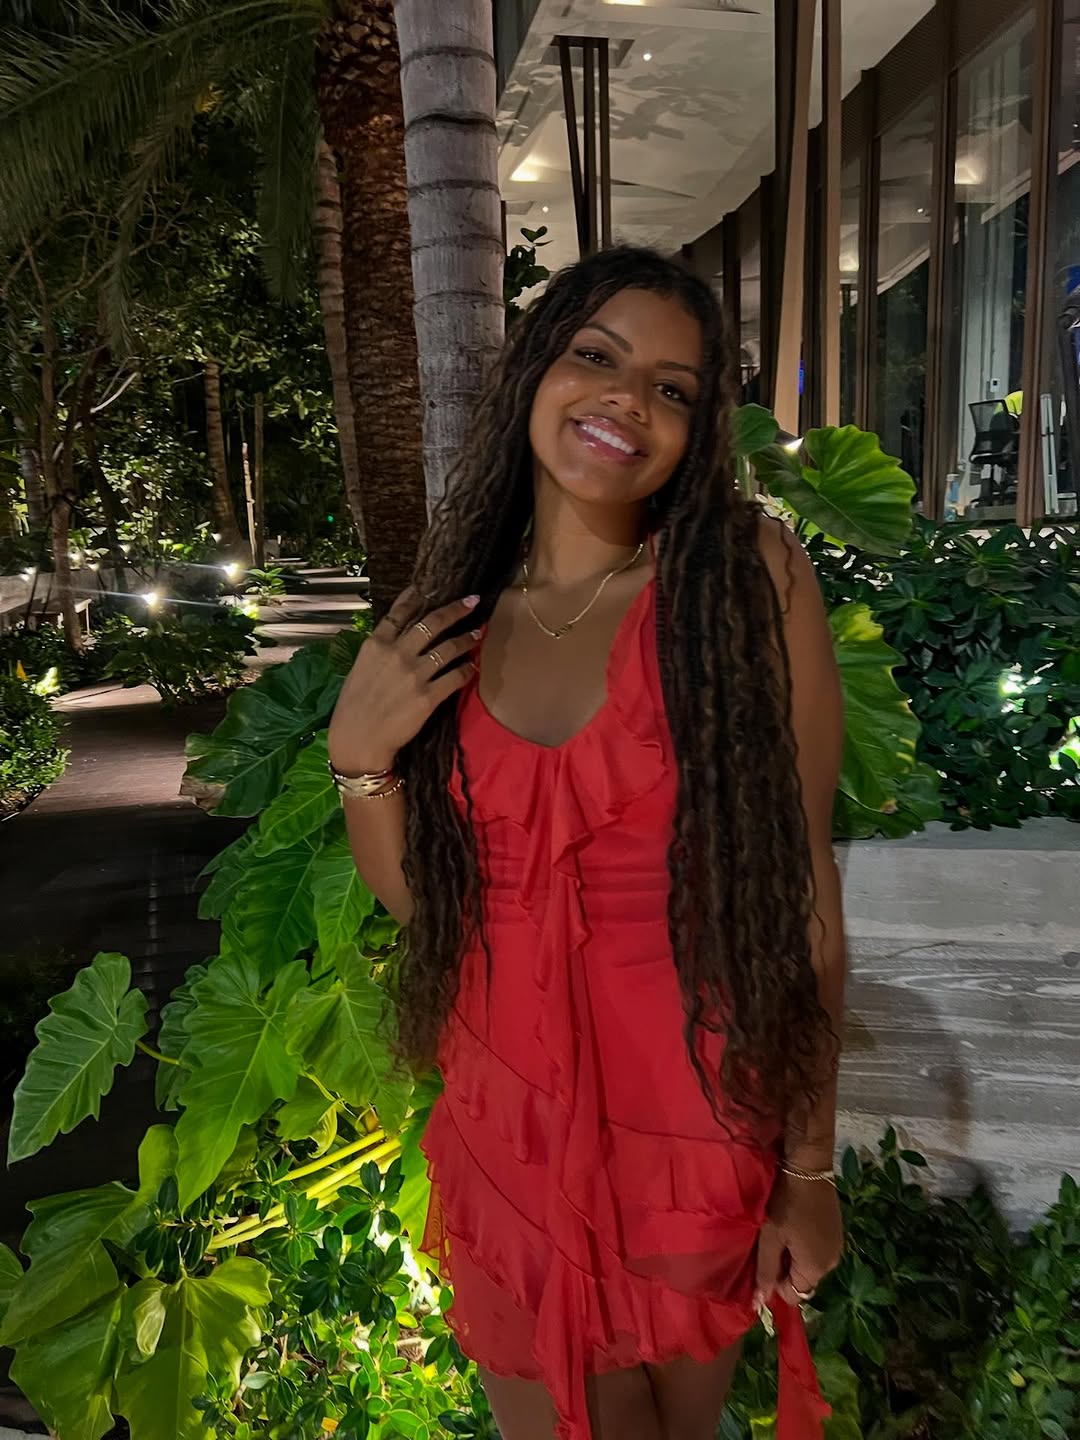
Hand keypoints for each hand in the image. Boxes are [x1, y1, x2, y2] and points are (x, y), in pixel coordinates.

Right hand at [327, 589, 480, 775]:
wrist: (358, 739)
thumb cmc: (354, 707)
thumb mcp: (360, 669)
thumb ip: (380, 651)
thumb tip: (399, 638)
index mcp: (376, 645)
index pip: (400, 612)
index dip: (417, 596)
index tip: (430, 586)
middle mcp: (397, 654)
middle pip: (432, 623)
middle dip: (456, 609)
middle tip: (472, 602)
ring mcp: (414, 675)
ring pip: (450, 647)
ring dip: (468, 638)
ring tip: (478, 632)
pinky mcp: (428, 696)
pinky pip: (456, 676)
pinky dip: (467, 670)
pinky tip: (473, 667)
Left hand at [753, 1171, 843, 1310]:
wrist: (808, 1166)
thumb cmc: (785, 1202)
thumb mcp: (769, 1236)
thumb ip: (765, 1271)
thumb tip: (759, 1305)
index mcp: (816, 1269)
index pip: (793, 1295)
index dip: (775, 1282)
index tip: (764, 1258)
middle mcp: (832, 1263)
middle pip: (803, 1281)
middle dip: (785, 1269)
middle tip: (770, 1243)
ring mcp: (837, 1246)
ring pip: (810, 1265)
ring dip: (794, 1256)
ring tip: (781, 1232)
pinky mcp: (837, 1232)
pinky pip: (818, 1251)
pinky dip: (804, 1245)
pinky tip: (794, 1225)